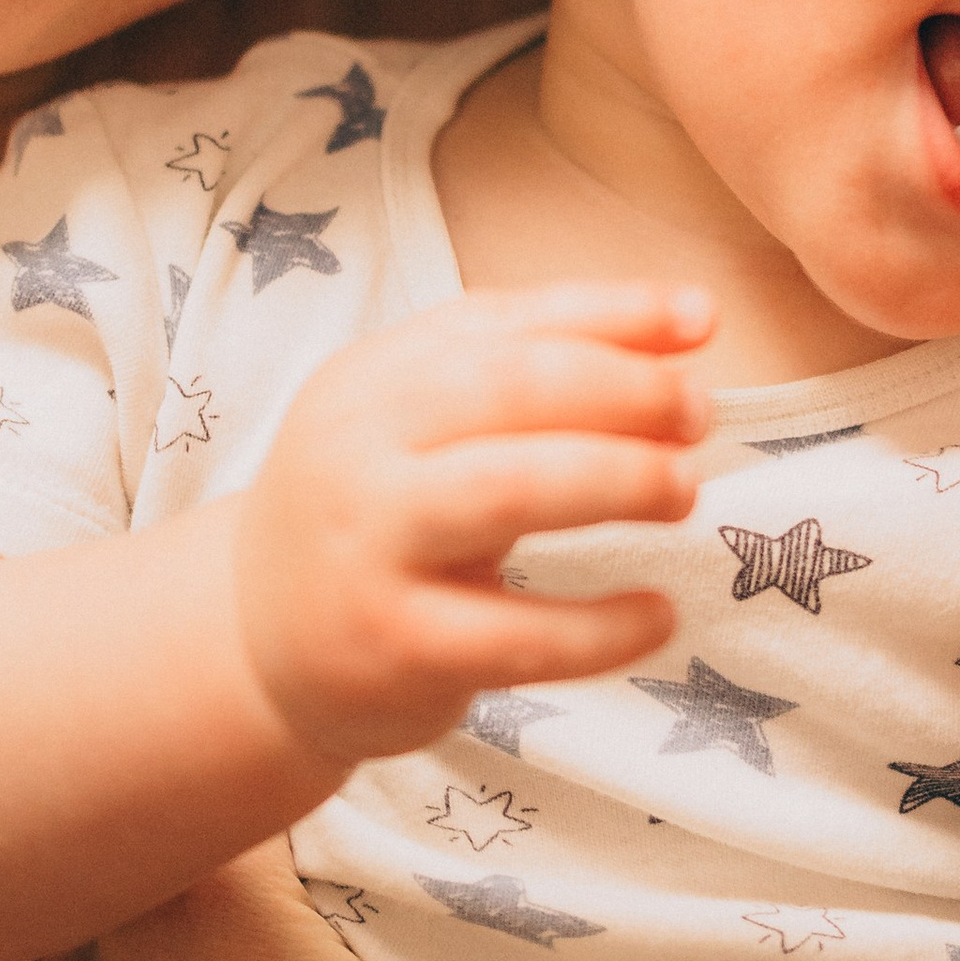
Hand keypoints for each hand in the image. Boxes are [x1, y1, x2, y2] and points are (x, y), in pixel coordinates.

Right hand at [235, 282, 706, 760]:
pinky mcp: (394, 647)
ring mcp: (370, 548)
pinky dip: (602, 625)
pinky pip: (517, 634)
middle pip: (508, 391)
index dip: (612, 313)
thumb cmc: (376, 513)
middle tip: (700, 414)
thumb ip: (528, 367)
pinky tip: (659, 614)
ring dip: (617, 480)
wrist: (258, 641)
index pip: (503, 324)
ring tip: (685, 489)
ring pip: (508, 491)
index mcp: (373, 377)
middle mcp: (359, 449)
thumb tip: (685, 327)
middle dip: (624, 392)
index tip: (701, 320)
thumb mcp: (416, 421)